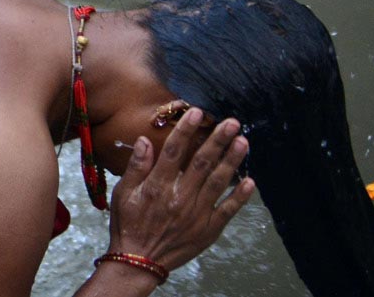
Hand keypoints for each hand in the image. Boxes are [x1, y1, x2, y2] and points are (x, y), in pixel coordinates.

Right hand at [106, 108, 255, 272]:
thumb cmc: (129, 224)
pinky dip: (240, 196)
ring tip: (243, 142)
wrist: (140, 260)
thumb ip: (136, 166)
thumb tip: (145, 140)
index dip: (186, 130)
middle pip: (202, 163)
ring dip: (232, 161)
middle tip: (232, 122)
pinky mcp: (209, 229)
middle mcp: (180, 197)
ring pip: (218, 182)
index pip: (174, 151)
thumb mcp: (123, 193)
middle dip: (218, 140)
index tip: (197, 112)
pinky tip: (250, 181)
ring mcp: (197, 214)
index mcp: (158, 186)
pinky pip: (228, 210)